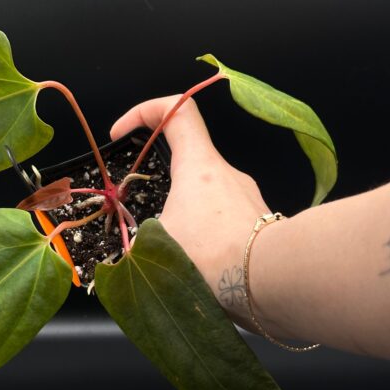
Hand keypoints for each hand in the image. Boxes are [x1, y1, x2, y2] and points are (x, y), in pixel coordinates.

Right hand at [110, 95, 271, 329]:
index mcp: (198, 164)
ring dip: (185, 219)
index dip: (144, 111)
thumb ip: (139, 240)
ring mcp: (246, 197)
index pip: (175, 111)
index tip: (119, 134)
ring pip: (205, 198)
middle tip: (145, 217)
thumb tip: (135, 249)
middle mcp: (226, 173)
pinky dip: (207, 239)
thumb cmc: (211, 252)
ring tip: (173, 255)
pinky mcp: (258, 223)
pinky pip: (224, 223)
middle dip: (162, 186)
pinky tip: (200, 268)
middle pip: (188, 162)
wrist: (270, 278)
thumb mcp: (157, 246)